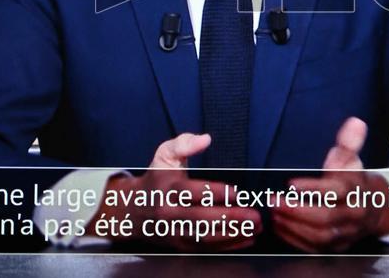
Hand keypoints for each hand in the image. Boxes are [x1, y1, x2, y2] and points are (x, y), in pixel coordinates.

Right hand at [91, 132, 261, 250]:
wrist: (133, 210)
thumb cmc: (157, 179)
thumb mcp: (165, 155)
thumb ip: (184, 144)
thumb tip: (205, 139)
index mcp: (168, 189)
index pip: (192, 192)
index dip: (215, 193)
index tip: (237, 193)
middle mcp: (170, 213)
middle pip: (201, 218)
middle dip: (230, 218)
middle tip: (254, 216)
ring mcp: (175, 232)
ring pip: (206, 236)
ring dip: (233, 233)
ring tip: (255, 227)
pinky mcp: (181, 245)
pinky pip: (206, 248)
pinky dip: (228, 245)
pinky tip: (246, 239)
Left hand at [271, 117, 388, 252]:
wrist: (373, 208)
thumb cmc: (354, 181)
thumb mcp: (352, 159)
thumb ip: (348, 142)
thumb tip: (355, 122)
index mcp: (356, 190)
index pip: (335, 191)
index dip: (312, 189)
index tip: (290, 183)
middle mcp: (353, 214)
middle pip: (326, 217)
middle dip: (296, 210)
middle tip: (273, 200)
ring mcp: (346, 234)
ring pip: (320, 236)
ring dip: (293, 226)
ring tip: (274, 213)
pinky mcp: (336, 247)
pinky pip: (315, 249)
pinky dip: (295, 240)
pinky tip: (280, 227)